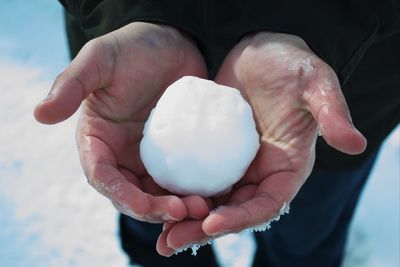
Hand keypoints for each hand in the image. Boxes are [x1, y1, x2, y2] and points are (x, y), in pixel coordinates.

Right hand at [34, 22, 209, 222]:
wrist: (171, 42)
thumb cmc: (132, 48)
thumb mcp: (100, 59)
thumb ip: (71, 84)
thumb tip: (39, 114)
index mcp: (98, 140)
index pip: (103, 176)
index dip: (121, 195)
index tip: (144, 206)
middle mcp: (122, 154)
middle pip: (132, 194)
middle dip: (154, 209)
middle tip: (183, 210)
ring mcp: (150, 156)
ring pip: (159, 193)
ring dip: (177, 206)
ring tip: (202, 206)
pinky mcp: (176, 152)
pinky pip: (182, 179)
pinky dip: (193, 190)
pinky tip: (212, 193)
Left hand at [157, 32, 366, 254]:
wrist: (261, 52)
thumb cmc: (291, 65)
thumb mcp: (315, 82)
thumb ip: (331, 111)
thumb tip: (355, 143)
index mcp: (287, 166)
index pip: (267, 202)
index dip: (242, 217)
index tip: (212, 222)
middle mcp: (260, 172)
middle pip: (233, 210)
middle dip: (204, 228)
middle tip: (172, 242)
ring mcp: (234, 163)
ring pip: (211, 199)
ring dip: (186, 218)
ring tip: (158, 233)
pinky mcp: (212, 150)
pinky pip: (195, 175)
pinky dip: (178, 190)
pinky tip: (153, 196)